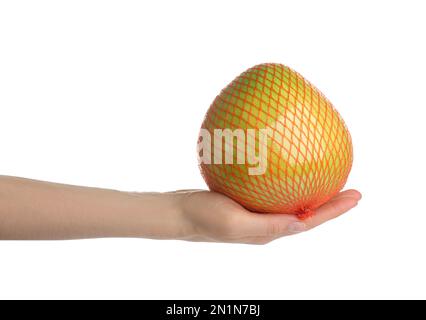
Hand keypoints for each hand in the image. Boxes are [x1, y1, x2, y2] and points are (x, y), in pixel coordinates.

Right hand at [178, 189, 360, 243]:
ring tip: (328, 177)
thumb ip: (266, 225)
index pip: (309, 222)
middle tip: (352, 188)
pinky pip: (274, 192)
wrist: (179, 213)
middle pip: (306, 213)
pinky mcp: (248, 202)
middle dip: (331, 203)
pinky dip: (287, 182)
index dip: (334, 210)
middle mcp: (267, 224)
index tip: (356, 196)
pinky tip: (287, 166)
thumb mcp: (233, 223)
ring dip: (312, 192)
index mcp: (268, 231)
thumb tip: (301, 223)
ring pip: (292, 202)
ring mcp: (258, 214)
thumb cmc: (202, 218)